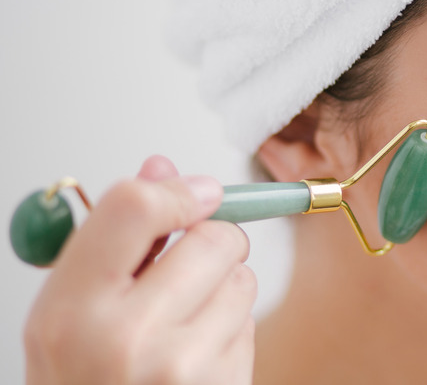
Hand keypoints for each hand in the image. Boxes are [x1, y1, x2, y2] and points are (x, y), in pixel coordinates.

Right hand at [24, 156, 256, 384]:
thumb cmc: (82, 381)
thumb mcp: (70, 309)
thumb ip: (117, 236)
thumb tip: (164, 168)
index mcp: (74, 310)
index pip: (136, 208)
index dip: (176, 190)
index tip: (196, 192)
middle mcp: (127, 339)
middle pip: (215, 238)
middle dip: (212, 238)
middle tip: (190, 261)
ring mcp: (182, 371)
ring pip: (243, 279)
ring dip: (224, 287)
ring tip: (183, 321)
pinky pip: (251, 324)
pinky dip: (232, 328)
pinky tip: (196, 355)